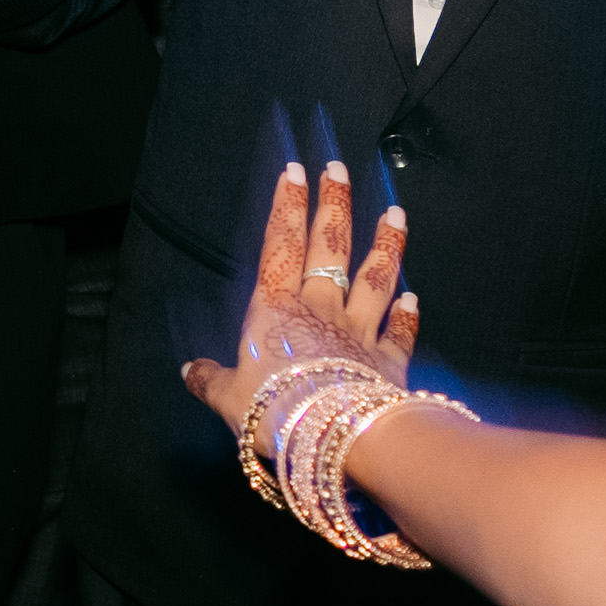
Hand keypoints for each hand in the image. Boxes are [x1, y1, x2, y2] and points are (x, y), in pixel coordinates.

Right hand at [188, 157, 418, 441]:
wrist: (340, 435)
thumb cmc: (279, 412)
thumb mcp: (229, 400)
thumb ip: (211, 380)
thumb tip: (190, 371)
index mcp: (276, 310)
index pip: (282, 245)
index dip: (287, 206)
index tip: (295, 171)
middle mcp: (320, 310)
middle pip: (329, 247)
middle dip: (333, 204)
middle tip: (338, 169)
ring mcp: (359, 332)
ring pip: (375, 279)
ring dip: (385, 245)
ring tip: (395, 215)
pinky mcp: (389, 362)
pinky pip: (400, 332)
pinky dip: (408, 316)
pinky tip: (414, 299)